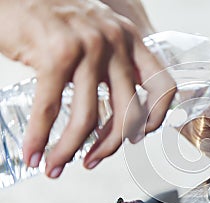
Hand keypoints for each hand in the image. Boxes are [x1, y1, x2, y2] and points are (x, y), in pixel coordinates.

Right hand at [0, 0, 174, 177]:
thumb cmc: (56, 20)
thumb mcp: (98, 36)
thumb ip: (112, 66)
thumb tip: (116, 112)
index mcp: (131, 40)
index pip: (163, 85)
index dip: (157, 117)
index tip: (140, 135)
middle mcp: (116, 42)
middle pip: (128, 112)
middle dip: (110, 146)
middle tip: (93, 161)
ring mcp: (88, 47)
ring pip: (88, 117)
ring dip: (70, 149)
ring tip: (57, 165)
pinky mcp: (55, 55)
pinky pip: (51, 109)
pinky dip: (40, 138)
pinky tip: (35, 154)